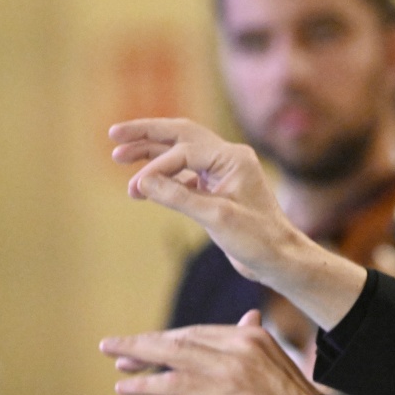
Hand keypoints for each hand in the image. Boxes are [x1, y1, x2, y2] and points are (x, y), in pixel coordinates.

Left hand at [101, 310, 319, 394]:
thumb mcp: (275, 366)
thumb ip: (254, 343)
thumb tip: (248, 319)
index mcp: (253, 336)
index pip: (199, 332)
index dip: (168, 339)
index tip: (144, 348)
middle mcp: (241, 343)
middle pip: (182, 338)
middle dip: (147, 344)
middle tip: (114, 348)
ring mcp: (231, 365)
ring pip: (174, 355)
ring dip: (139, 357)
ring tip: (115, 361)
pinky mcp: (223, 389)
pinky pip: (175, 383)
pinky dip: (147, 384)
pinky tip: (126, 386)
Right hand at [109, 118, 366, 329]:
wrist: (280, 260)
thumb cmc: (258, 239)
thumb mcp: (216, 218)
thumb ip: (177, 197)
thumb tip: (141, 181)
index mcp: (232, 158)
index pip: (184, 151)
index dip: (158, 166)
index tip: (138, 187)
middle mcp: (228, 159)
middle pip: (179, 135)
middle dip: (146, 135)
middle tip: (114, 135)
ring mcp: (223, 173)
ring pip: (180, 154)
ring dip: (151, 157)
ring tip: (119, 159)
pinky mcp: (218, 191)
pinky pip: (184, 175)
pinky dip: (163, 179)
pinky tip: (144, 188)